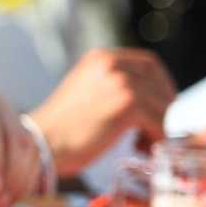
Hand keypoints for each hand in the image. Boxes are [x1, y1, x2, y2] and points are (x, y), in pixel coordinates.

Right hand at [27, 48, 175, 175]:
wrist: (41, 144)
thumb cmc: (59, 129)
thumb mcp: (85, 93)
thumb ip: (109, 87)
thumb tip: (142, 99)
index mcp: (100, 58)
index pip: (148, 63)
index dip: (161, 85)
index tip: (160, 107)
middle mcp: (112, 63)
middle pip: (160, 81)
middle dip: (164, 107)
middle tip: (154, 130)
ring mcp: (121, 82)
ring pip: (162, 104)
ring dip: (159, 127)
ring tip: (143, 144)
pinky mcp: (128, 104)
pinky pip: (159, 122)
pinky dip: (157, 138)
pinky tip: (141, 148)